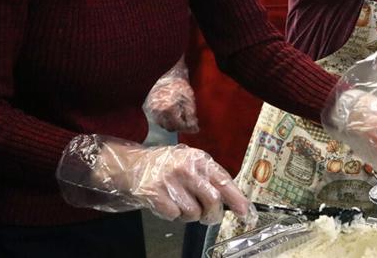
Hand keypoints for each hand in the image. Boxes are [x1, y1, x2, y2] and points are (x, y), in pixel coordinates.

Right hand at [56, 135, 254, 224]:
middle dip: (212, 215)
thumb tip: (232, 201)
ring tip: (181, 205)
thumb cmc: (166, 167)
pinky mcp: (154, 194)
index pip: (225, 181)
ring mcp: (169, 181)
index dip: (237, 199)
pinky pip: (174, 215)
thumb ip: (209, 178)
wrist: (131, 165)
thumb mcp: (190, 163)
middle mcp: (186, 168)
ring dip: (190, 215)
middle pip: (212, 200)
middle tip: (208, 218)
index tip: (245, 213)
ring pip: (193, 212)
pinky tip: (167, 204)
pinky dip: (173, 216)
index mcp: (199, 159)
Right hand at [143, 60, 198, 132]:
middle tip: (188, 121)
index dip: (187, 127)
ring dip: (172, 124)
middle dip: (180, 126)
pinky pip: (157, 119)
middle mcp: (157, 111)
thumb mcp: (189, 99)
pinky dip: (165, 119)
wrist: (166, 72)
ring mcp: (151, 110)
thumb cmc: (179, 84)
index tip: (194, 126)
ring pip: (162, 124)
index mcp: (168, 109)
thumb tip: (194, 128)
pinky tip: (172, 112)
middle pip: (169, 128)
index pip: (178, 126)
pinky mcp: (148, 107)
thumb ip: (191, 115)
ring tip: (180, 116)